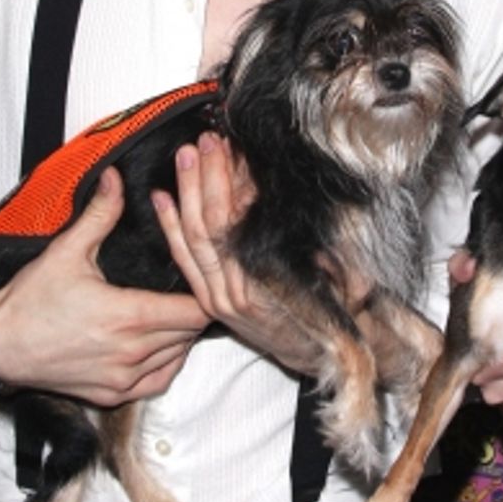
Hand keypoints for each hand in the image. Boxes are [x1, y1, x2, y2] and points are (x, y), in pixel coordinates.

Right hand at [0, 167, 207, 405]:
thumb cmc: (30, 300)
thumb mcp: (67, 250)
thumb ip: (100, 213)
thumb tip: (115, 177)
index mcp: (128, 316)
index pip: (194, 311)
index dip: (203, 291)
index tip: (199, 275)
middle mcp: (131, 352)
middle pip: (190, 334)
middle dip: (196, 311)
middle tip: (193, 289)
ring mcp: (122, 378)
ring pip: (178, 358)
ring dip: (182, 337)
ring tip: (177, 313)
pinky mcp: (112, 394)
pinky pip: (158, 382)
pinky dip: (167, 364)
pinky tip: (161, 346)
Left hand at [152, 134, 323, 375]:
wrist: (327, 359)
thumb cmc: (334, 318)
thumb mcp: (340, 281)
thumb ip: (318, 249)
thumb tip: (286, 207)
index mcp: (259, 286)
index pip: (232, 225)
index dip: (228, 184)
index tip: (232, 151)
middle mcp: (232, 294)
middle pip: (206, 226)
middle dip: (204, 178)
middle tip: (205, 142)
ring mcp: (218, 300)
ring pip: (191, 240)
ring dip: (187, 194)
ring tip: (185, 156)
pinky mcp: (211, 303)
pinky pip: (183, 262)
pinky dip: (170, 228)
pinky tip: (162, 199)